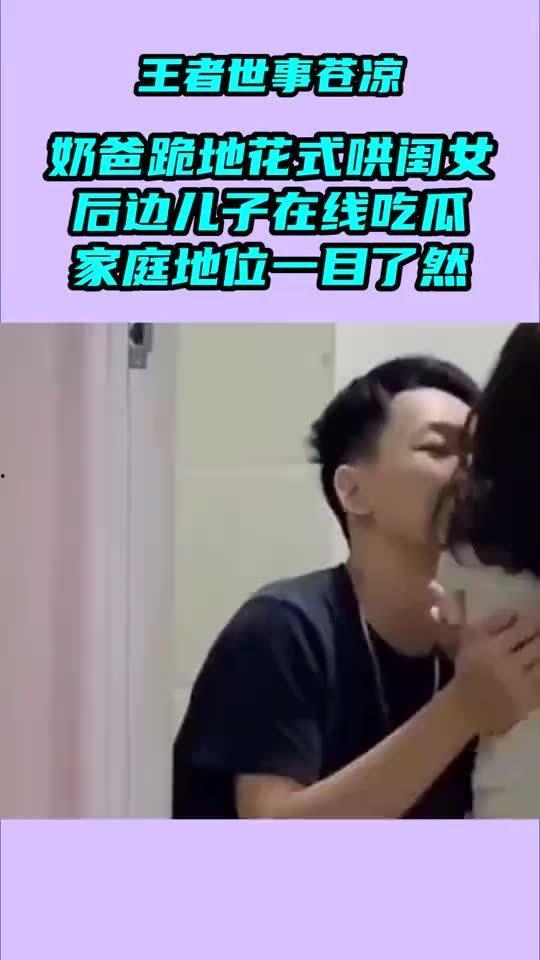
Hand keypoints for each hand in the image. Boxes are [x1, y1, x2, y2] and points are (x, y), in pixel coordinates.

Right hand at [451, 611, 539, 737]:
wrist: (466, 707)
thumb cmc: (468, 669)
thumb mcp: (470, 639)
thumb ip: (493, 622)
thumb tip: (516, 612)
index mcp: (492, 647)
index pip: (524, 626)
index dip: (533, 621)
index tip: (533, 621)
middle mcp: (509, 665)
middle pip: (538, 644)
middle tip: (537, 635)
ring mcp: (520, 685)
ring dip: (539, 655)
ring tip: (535, 652)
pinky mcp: (528, 702)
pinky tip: (535, 670)